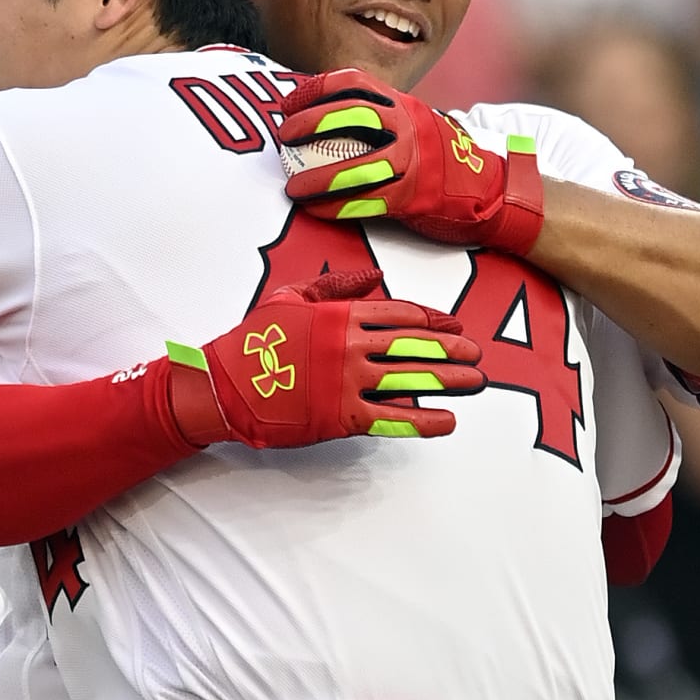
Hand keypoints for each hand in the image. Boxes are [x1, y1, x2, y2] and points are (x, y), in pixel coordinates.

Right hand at [166, 268, 484, 448]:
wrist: (224, 386)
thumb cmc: (254, 341)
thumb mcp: (292, 296)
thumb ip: (337, 286)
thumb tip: (377, 278)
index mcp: (341, 314)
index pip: (401, 314)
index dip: (434, 319)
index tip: (454, 325)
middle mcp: (351, 345)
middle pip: (416, 344)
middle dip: (452, 349)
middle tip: (476, 355)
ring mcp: (349, 382)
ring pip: (414, 378)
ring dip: (450, 381)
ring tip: (475, 383)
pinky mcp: (343, 416)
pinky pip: (395, 418)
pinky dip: (426, 421)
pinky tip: (447, 421)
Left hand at [277, 69, 544, 255]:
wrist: (492, 190)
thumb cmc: (439, 160)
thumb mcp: (412, 125)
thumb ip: (378, 121)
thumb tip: (321, 121)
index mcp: (405, 104)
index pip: (355, 83)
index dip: (315, 90)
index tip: (286, 103)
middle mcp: (410, 126)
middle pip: (353, 116)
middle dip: (312, 123)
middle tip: (283, 138)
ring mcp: (416, 162)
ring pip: (358, 166)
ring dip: (319, 178)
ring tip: (292, 187)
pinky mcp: (417, 197)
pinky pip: (370, 202)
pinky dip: (339, 207)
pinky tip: (317, 212)